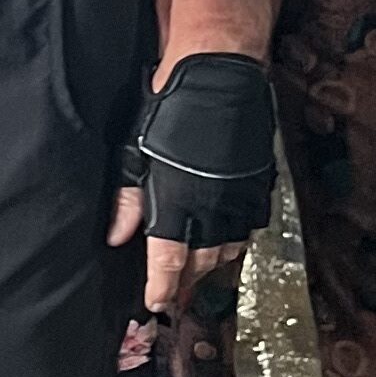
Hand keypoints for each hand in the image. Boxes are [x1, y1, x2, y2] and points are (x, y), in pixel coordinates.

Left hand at [119, 54, 277, 313]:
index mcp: (178, 202)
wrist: (220, 74)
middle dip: (187, 281)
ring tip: (198, 270)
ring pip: (229, 249)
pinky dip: (236, 239)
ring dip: (211, 263)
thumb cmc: (171, 108)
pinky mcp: (258, 184)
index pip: (170, 261)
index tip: (157, 302)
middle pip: (202, 263)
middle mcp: (212, 207)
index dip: (163, 287)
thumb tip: (117, 236)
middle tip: (175, 291)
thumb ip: (128, 199)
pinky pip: (250, 226)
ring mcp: (239, 197)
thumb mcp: (138, 151)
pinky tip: (224, 239)